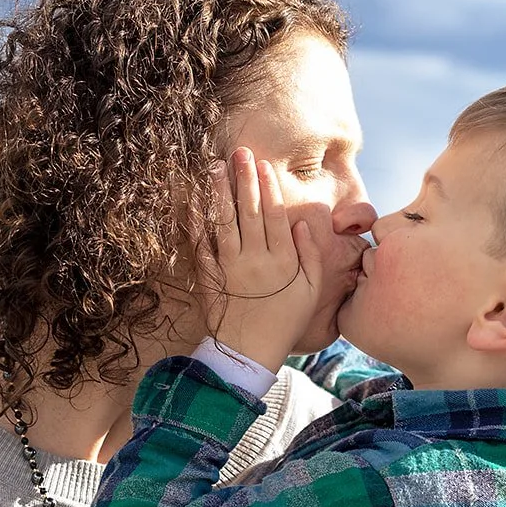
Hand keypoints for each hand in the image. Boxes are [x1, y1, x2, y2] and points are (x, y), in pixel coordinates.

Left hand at [202, 149, 321, 371]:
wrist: (250, 353)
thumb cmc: (285, 323)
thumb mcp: (311, 292)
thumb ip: (310, 256)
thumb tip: (302, 224)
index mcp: (283, 260)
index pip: (276, 215)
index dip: (270, 187)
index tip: (264, 165)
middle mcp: (256, 259)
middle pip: (250, 211)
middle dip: (245, 178)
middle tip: (240, 153)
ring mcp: (230, 267)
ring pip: (225, 222)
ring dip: (220, 192)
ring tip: (216, 167)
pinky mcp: (210, 278)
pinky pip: (202, 246)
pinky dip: (197, 224)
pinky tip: (194, 203)